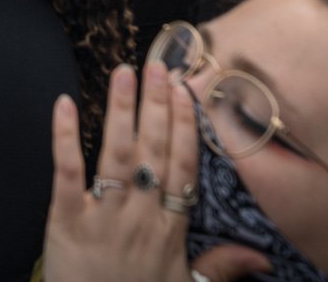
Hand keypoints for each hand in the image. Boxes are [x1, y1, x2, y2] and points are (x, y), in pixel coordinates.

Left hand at [41, 63, 269, 281]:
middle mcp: (140, 216)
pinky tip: (64, 105)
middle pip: (153, 152)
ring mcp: (104, 216)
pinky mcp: (66, 221)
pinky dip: (64, 138)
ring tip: (124, 73)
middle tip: (158, 66)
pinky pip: (67, 173)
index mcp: (170, 229)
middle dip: (157, 107)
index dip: (184, 126)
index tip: (185, 91)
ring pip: (117, 154)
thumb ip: (221, 266)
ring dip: (121, 111)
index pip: (182, 167)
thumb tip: (263, 255)